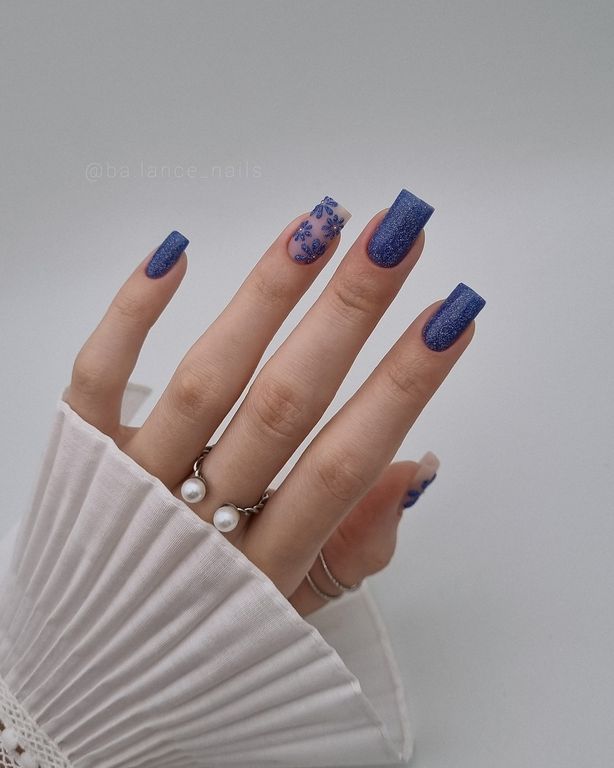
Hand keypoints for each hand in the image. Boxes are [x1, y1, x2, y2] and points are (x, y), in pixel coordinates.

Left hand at [66, 191, 484, 615]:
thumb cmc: (202, 631)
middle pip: (284, 406)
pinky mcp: (77, 456)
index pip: (345, 464)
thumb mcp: (291, 614)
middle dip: (347, 314)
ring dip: (264, 297)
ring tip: (316, 228)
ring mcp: (130, 485)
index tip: (447, 317)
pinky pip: (98, 378)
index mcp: (265, 567)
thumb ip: (356, 549)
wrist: (89, 669)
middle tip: (394, 237)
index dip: (402, 388)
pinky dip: (132, 315)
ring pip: (205, 381)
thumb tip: (416, 465)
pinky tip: (176, 253)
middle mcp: (198, 523)